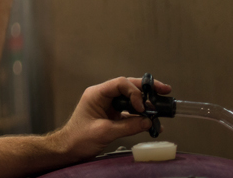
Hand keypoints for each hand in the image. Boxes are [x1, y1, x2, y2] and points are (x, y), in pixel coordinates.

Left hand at [51, 76, 171, 163]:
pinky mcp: (111, 115)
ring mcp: (107, 105)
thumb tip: (148, 121)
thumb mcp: (105, 132)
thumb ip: (128, 126)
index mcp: (97, 94)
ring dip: (145, 102)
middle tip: (164, 90)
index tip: (142, 106)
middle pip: (127, 86)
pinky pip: (129, 111)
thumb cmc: (78, 138)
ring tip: (160, 106)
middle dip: (146, 89)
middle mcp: (103, 96)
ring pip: (130, 98)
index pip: (120, 83)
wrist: (69, 149)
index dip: (134, 92)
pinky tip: (151, 121)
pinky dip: (140, 115)